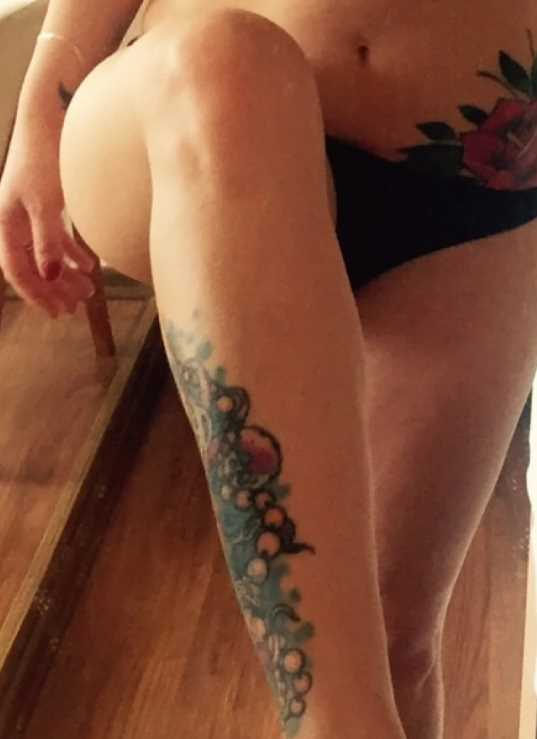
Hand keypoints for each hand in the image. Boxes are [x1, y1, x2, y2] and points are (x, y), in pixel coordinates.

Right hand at [0, 118, 95, 317]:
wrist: (51, 116)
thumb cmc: (44, 156)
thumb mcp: (46, 202)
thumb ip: (47, 241)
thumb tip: (51, 277)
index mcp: (5, 223)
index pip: (17, 271)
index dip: (37, 295)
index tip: (58, 312)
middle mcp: (13, 220)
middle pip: (32, 266)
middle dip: (53, 289)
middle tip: (75, 308)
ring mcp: (29, 211)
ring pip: (46, 253)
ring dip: (65, 274)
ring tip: (88, 292)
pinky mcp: (46, 201)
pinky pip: (56, 236)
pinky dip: (72, 252)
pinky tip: (89, 266)